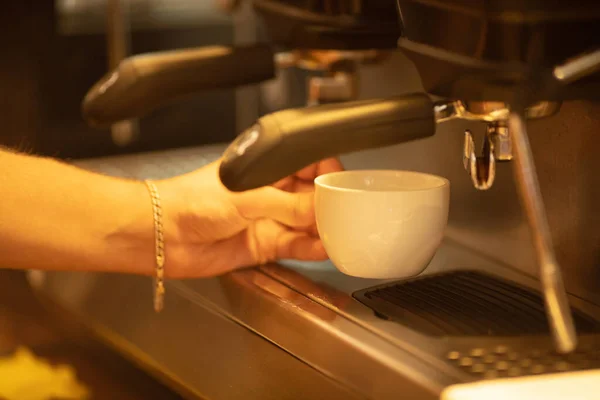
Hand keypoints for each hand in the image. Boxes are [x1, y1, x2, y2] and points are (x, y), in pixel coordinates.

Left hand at [156, 158, 343, 277]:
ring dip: (323, 228)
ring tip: (341, 232)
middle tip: (346, 211)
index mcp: (265, 167)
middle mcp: (269, 192)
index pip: (307, 162)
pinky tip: (324, 248)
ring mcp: (268, 219)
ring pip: (306, 223)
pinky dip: (312, 248)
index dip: (327, 171)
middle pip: (311, 195)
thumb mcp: (246, 196)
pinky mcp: (264, 245)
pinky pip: (296, 246)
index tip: (341, 183)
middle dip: (329, 202)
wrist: (163, 235)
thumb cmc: (190, 201)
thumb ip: (286, 204)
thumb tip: (319, 208)